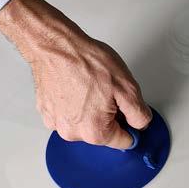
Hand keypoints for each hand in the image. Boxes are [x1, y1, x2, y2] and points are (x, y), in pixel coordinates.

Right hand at [0, 0, 151, 148]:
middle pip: (104, 132)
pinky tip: (78, 85)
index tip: (128, 108)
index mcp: (94, 132)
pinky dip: (75, 103)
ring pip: (86, 122)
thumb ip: (138, 113)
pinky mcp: (47, 111)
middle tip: (109, 90)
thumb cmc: (87, 62)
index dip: (132, 123)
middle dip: (111, 114)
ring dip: (92, 108)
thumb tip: (141, 125)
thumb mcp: (128, 87)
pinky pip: (70, 113)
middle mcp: (72, 133)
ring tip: (92, 84)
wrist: (56, 46)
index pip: (125, 141)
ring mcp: (56, 123)